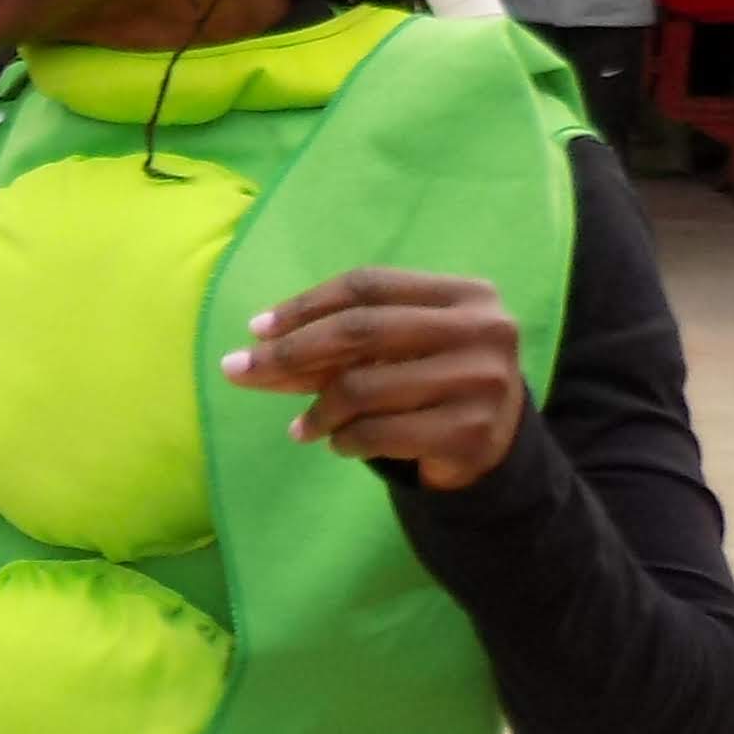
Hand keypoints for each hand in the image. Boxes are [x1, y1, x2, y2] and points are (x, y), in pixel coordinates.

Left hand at [220, 268, 526, 492]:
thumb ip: (328, 348)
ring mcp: (483, 382)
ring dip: (317, 411)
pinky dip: (344, 440)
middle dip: (290, 351)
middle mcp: (484, 330)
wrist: (493, 449)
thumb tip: (248, 355)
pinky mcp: (472, 432)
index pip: (369, 284)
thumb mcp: (389, 354)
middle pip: (362, 329)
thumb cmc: (430, 384)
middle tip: (240, 370)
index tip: (255, 329)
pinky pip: (379, 433)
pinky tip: (337, 444)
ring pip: (364, 387)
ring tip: (301, 427)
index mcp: (466, 294)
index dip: (306, 304)